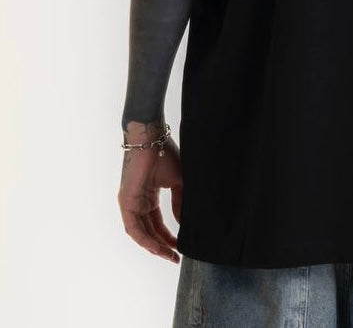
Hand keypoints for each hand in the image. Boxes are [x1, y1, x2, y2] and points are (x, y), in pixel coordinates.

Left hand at [118, 135, 182, 262]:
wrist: (152, 139)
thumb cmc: (164, 154)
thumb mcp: (178, 182)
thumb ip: (179, 203)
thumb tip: (183, 223)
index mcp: (149, 197)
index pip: (157, 223)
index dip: (168, 237)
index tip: (180, 248)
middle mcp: (138, 202)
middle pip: (149, 231)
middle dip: (162, 246)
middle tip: (175, 257)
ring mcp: (130, 203)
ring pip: (140, 233)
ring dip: (154, 246)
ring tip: (168, 255)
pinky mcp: (125, 201)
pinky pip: (133, 227)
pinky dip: (144, 239)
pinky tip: (156, 246)